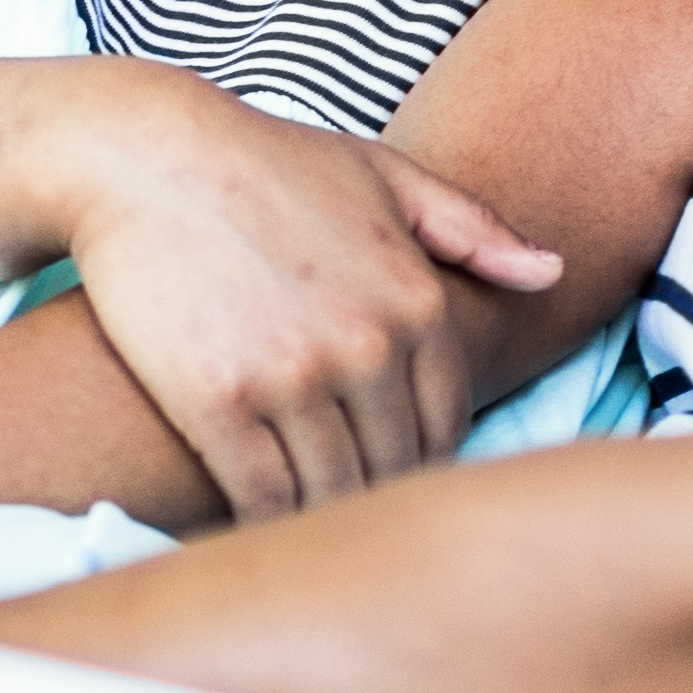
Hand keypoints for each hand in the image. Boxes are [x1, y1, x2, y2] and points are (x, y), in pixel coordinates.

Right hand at [54, 75, 558, 519]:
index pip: (447, 426)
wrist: (140, 156)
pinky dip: (264, 523)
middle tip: (350, 519)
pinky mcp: (219, 404)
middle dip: (375, 497)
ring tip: (306, 537)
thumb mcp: (381, 174)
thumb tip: (552, 274)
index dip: (420, 459)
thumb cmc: (262, 164)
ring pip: (334, 493)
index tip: (386, 468)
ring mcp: (295, 378)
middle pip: (396, 469)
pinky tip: (252, 524)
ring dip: (322, 521)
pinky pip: (263, 498)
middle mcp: (368, 346)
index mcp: (419, 302)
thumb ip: (472, 227)